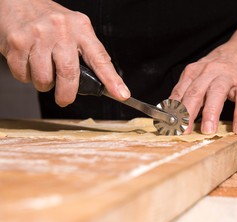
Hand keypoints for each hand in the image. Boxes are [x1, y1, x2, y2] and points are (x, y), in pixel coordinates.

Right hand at [0, 0, 129, 106]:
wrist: (18, 0)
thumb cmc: (51, 21)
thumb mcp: (75, 30)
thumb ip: (85, 53)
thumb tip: (98, 83)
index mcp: (81, 28)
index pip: (100, 58)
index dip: (112, 79)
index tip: (122, 94)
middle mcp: (61, 30)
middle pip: (69, 74)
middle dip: (67, 94)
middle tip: (64, 99)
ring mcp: (38, 35)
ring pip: (44, 79)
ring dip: (44, 84)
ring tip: (44, 72)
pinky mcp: (18, 41)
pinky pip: (23, 75)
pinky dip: (26, 77)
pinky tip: (29, 64)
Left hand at [169, 41, 236, 134]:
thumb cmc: (219, 68)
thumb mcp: (198, 76)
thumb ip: (186, 93)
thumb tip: (172, 115)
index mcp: (193, 73)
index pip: (180, 92)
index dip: (173, 110)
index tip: (169, 126)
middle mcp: (208, 72)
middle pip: (195, 92)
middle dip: (188, 112)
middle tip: (184, 130)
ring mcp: (228, 76)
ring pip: (217, 93)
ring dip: (211, 112)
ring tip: (208, 130)